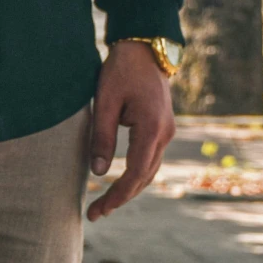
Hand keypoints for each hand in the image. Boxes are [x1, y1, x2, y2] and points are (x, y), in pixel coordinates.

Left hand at [86, 40, 175, 220]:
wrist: (145, 48)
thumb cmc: (121, 71)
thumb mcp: (104, 102)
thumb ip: (102, 137)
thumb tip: (98, 173)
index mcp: (152, 128)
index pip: (135, 173)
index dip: (117, 195)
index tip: (99, 209)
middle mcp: (165, 133)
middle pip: (145, 178)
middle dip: (121, 198)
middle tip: (95, 214)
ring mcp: (167, 131)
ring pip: (149, 171)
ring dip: (129, 189)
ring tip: (104, 204)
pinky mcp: (163, 128)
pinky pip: (151, 159)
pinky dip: (136, 175)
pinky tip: (120, 182)